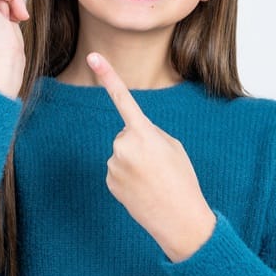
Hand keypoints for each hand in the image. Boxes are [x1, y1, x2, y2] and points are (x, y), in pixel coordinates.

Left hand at [87, 52, 216, 261]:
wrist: (179, 220)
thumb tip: (128, 138)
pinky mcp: (109, 181)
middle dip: (140, 145)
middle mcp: (122, 145)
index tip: (93, 56)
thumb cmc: (182, 180)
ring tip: (152, 179)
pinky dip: (128, 177)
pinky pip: (117, 170)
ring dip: (134, 163)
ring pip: (121, 153)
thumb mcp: (173, 147)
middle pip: (126, 134)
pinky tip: (142, 189)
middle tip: (158, 166)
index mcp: (143, 132)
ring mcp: (113, 165)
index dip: (108, 75)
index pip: (123, 98)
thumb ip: (149, 134)